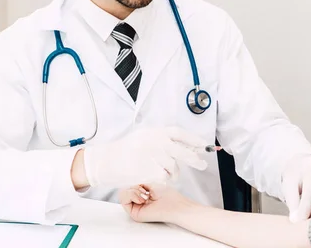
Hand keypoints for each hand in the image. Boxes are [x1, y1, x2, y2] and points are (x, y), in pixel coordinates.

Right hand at [83, 127, 207, 187]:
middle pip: (182, 152)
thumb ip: (162, 139)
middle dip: (194, 159)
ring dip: (171, 173)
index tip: (204, 145)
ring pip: (172, 168)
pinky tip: (153, 175)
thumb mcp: (144, 137)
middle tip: (202, 164)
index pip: (179, 134)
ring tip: (161, 171)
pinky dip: (161, 179)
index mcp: (155, 132)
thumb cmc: (125, 149)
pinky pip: (163, 177)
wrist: (107, 160)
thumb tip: (184, 143)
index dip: (193, 139)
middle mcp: (155, 142)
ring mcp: (151, 156)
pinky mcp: (148, 170)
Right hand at [119, 184, 195, 223]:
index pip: (129, 188)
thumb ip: (137, 186)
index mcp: (142, 197)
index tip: (145, 187)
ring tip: (144, 196)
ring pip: (122, 195)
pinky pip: (123, 200)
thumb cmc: (167, 195)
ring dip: (133, 191)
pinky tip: (142, 199)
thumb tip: (128, 186)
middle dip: (134, 187)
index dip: (135, 185)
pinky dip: (131, 195)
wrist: (174, 205)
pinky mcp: (134, 214)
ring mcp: (136, 209)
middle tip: (145, 192)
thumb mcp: (150, 185)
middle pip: (125, 190)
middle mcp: (137, 204)